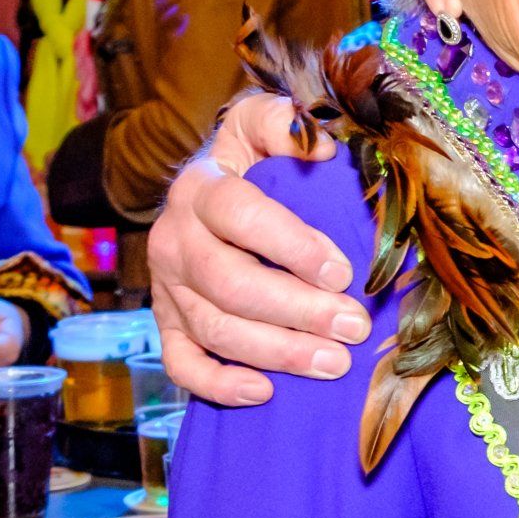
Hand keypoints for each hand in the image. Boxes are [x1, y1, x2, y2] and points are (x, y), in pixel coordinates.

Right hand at [147, 92, 365, 406]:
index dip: (291, 246)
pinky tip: (264, 393)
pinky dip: (218, 384)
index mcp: (201, 188)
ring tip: (334, 363)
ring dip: (276, 352)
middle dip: (297, 311)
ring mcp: (166, 287)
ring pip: (214, 328)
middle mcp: (174, 238)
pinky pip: (180, 363)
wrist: (204, 190)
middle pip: (230, 284)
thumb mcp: (263, 124)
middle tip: (353, 328)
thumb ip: (286, 124)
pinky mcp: (166, 323)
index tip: (343, 272)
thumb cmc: (251, 159)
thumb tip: (320, 147)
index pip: (240, 215)